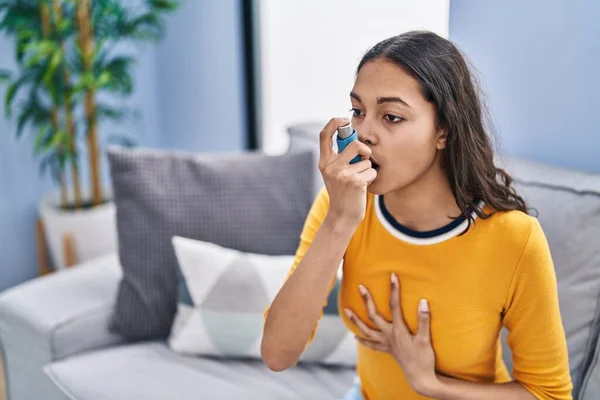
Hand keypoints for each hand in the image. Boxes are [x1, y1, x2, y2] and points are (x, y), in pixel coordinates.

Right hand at [318, 117, 376, 223]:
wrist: (342, 215)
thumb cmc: (343, 192)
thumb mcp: (334, 173)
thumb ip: (339, 157)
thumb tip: (355, 138)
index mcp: (324, 162)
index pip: (324, 135)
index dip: (334, 123)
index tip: (343, 119)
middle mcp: (330, 167)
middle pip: (354, 144)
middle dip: (364, 150)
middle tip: (364, 158)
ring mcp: (342, 174)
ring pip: (366, 160)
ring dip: (367, 169)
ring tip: (360, 180)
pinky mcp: (355, 182)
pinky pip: (371, 170)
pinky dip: (371, 177)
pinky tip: (363, 187)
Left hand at [344, 273, 438, 396]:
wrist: (420, 379)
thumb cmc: (424, 359)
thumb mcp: (425, 339)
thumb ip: (423, 320)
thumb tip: (423, 302)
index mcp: (398, 330)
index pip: (394, 306)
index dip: (393, 290)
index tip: (392, 276)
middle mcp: (389, 335)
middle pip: (373, 315)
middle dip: (366, 300)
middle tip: (360, 287)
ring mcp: (386, 343)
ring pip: (367, 330)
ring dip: (356, 321)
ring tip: (346, 311)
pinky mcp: (387, 350)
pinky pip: (371, 345)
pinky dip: (363, 340)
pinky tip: (355, 338)